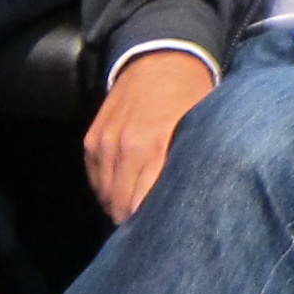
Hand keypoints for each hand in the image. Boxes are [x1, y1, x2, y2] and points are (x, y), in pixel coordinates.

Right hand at [84, 46, 214, 223]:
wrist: (161, 56)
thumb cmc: (191, 96)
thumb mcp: (201, 128)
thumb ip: (190, 165)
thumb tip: (190, 204)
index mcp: (154, 147)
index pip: (141, 206)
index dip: (151, 227)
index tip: (162, 236)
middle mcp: (124, 148)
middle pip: (121, 207)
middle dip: (134, 223)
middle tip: (151, 230)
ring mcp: (104, 144)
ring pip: (105, 195)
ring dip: (119, 206)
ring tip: (137, 211)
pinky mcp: (92, 140)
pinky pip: (94, 178)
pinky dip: (106, 188)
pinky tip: (124, 190)